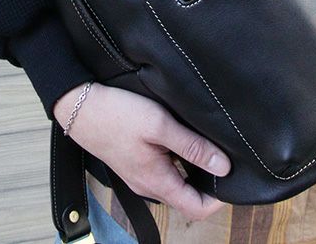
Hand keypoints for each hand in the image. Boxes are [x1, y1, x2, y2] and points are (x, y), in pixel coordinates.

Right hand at [53, 82, 230, 220]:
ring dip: (194, 170)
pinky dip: (178, 161)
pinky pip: (163, 170)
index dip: (219, 200)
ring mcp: (139, 174)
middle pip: (187, 197)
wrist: (80, 106)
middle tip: (226, 158)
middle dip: (210, 184)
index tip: (235, 179)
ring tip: (209, 145)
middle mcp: (148, 185)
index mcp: (157, 182)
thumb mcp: (160, 126)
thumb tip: (223, 167)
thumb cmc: (118, 114)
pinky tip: (183, 137)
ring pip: (176, 182)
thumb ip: (192, 146)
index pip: (196, 209)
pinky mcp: (134, 162)